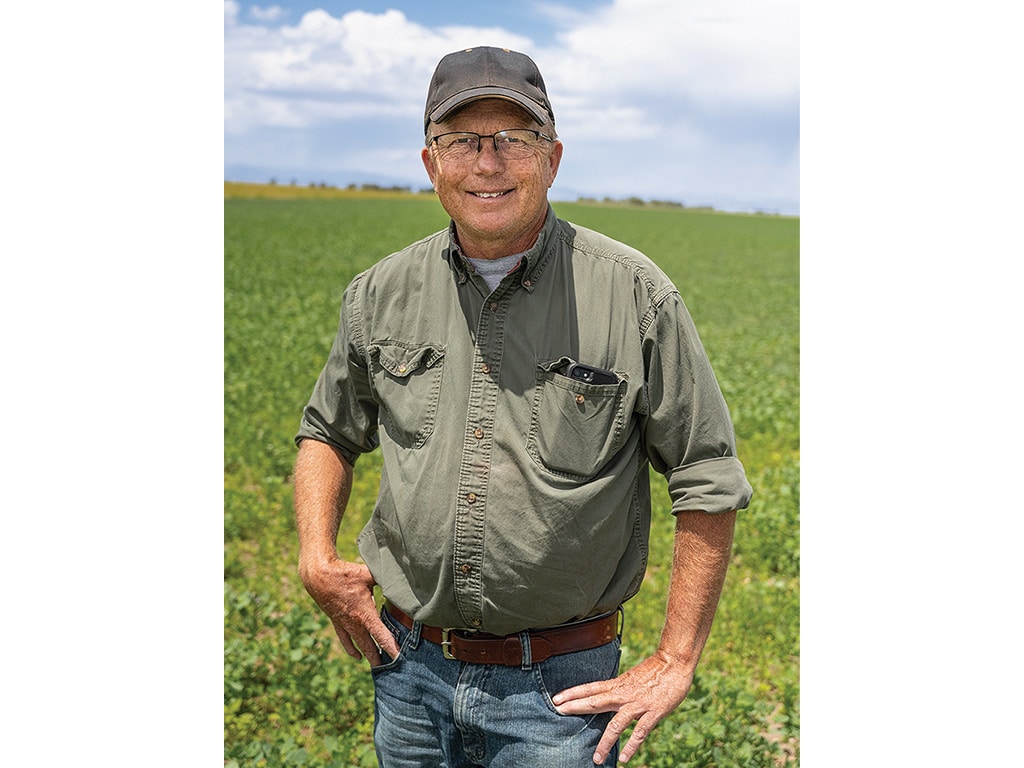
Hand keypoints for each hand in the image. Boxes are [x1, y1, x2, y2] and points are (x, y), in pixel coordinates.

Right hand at [299, 558, 399, 665]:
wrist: (319, 576)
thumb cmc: (345, 574)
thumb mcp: (369, 575)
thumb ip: (385, 579)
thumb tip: (398, 580)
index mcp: (365, 613)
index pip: (381, 636)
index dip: (391, 648)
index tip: (399, 658)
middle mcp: (355, 623)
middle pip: (370, 645)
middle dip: (380, 657)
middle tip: (391, 668)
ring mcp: (345, 624)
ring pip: (358, 644)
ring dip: (368, 655)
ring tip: (377, 666)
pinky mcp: (337, 621)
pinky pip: (345, 639)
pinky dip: (351, 648)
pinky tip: (356, 656)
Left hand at [552, 649, 692, 763]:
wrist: (674, 662)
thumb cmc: (655, 670)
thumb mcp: (632, 678)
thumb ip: (620, 689)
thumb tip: (609, 697)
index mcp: (618, 684)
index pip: (591, 688)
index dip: (573, 693)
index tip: (556, 698)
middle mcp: (624, 694)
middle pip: (595, 702)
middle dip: (576, 707)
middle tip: (558, 713)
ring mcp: (638, 704)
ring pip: (616, 724)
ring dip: (605, 742)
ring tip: (595, 758)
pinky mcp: (653, 712)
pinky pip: (640, 732)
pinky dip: (631, 745)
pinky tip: (624, 757)